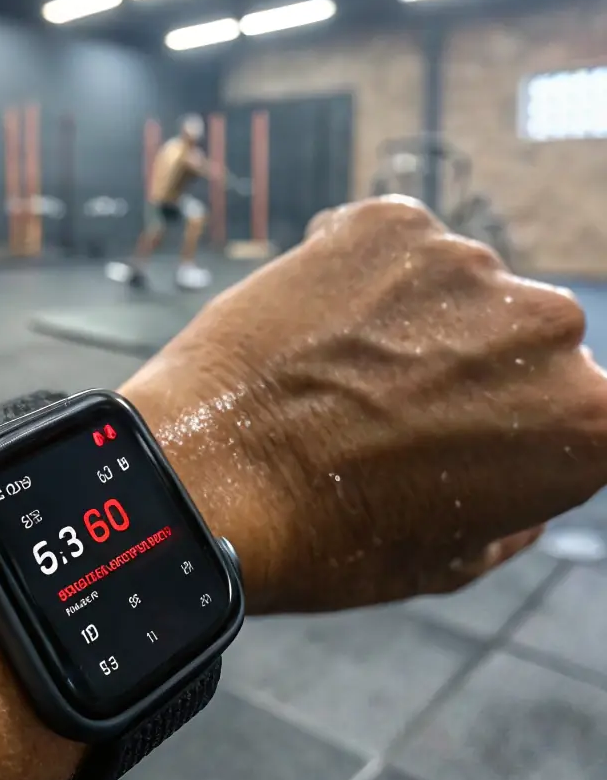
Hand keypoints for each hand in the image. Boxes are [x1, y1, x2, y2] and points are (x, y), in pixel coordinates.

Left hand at [122, 198, 606, 613]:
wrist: (212, 478)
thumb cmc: (330, 536)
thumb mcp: (454, 559)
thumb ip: (517, 507)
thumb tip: (526, 481)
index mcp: (590, 419)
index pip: (580, 404)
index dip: (521, 423)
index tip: (472, 432)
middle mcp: (549, 327)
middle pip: (526, 336)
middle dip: (474, 363)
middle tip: (394, 404)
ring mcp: (467, 263)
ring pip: (457, 286)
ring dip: (415, 316)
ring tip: (340, 369)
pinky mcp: (390, 221)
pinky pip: (392, 244)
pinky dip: (360, 273)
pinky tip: (315, 326)